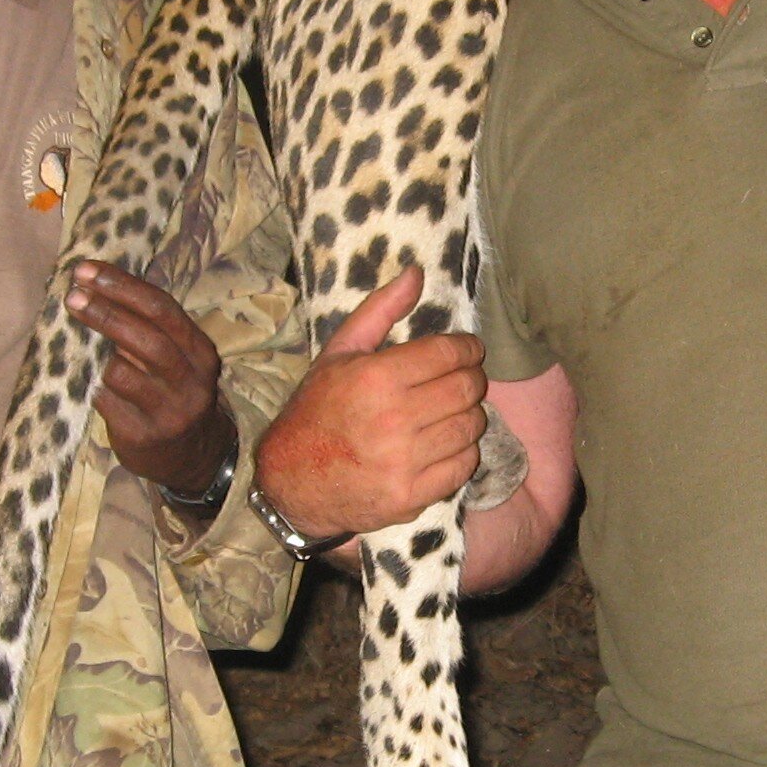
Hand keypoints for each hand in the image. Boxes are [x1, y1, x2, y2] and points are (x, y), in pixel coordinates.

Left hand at [66, 261, 237, 497]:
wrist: (191, 457)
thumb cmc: (171, 393)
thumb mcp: (175, 359)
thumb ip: (147, 329)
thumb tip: (94, 287)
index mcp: (199, 351)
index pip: (162, 309)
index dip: (123, 286)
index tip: (87, 271)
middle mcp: (191, 381)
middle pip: (148, 339)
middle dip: (106, 313)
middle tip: (73, 296)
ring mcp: (169, 412)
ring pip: (124, 373)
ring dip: (94, 351)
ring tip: (71, 332)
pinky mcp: (144, 436)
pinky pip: (107, 404)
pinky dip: (89, 384)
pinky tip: (76, 373)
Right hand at [256, 267, 487, 540]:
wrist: (293, 480)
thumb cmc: (318, 410)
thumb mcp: (340, 353)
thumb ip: (380, 310)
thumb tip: (416, 272)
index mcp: (376, 377)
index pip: (449, 353)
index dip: (468, 348)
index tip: (469, 350)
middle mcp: (393, 419)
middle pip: (466, 389)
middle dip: (474, 378)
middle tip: (466, 378)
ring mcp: (404, 461)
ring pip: (470, 426)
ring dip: (470, 414)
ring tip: (454, 410)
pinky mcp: (412, 495)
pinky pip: (464, 466)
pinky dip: (463, 451)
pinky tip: (447, 443)